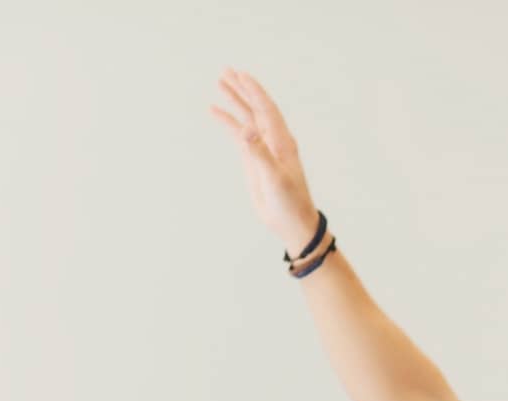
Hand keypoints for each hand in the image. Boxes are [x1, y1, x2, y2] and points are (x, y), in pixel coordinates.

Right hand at [209, 68, 321, 252]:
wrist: (291, 223)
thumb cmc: (289, 202)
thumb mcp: (274, 178)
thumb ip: (259, 153)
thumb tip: (246, 129)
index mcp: (282, 142)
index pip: (267, 109)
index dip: (254, 91)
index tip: (240, 74)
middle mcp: (274, 141)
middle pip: (257, 108)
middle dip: (243, 89)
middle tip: (227, 70)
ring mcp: (263, 149)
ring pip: (247, 118)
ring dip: (235, 101)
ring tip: (220, 83)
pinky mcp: (254, 160)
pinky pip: (239, 135)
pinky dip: (228, 122)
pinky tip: (215, 111)